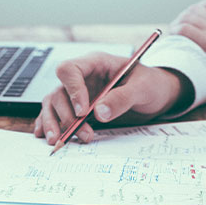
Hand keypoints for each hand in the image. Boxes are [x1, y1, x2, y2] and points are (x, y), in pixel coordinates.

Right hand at [34, 52, 190, 144]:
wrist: (157, 95)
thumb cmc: (151, 84)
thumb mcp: (143, 88)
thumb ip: (122, 98)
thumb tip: (99, 113)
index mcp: (95, 63)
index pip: (70, 70)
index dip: (72, 90)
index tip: (83, 112)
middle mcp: (82, 77)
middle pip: (59, 91)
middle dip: (67, 115)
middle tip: (83, 133)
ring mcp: (78, 93)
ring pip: (53, 104)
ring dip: (54, 123)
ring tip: (59, 141)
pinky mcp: (78, 108)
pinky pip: (56, 114)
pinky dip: (50, 125)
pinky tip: (48, 136)